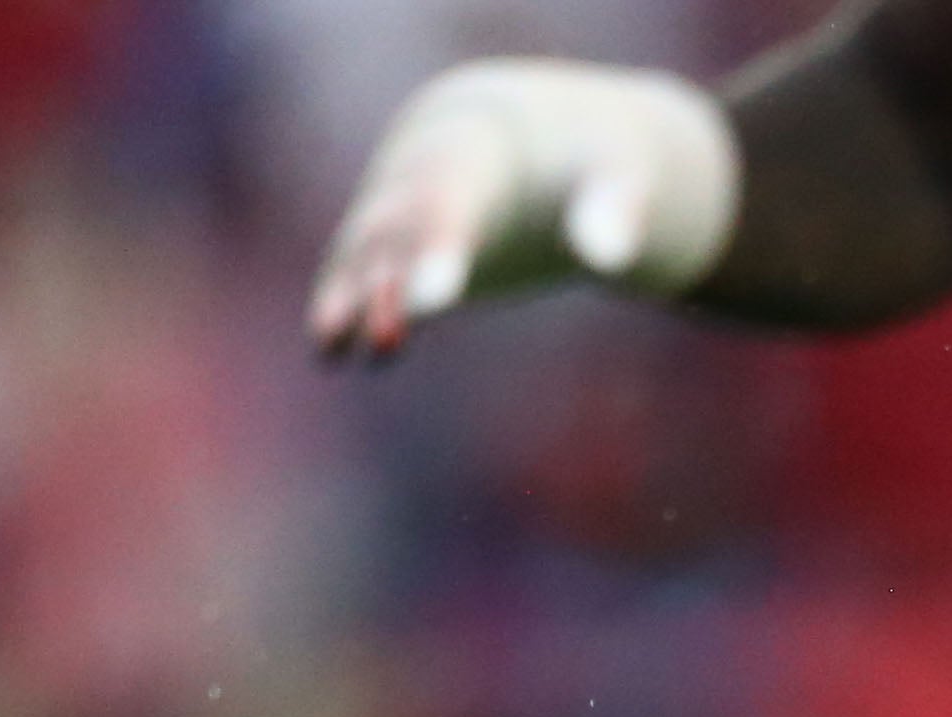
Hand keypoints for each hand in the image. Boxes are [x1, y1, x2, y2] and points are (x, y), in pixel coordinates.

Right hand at [307, 59, 743, 362]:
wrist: (535, 131)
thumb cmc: (591, 158)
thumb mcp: (623, 172)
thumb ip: (619, 206)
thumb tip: (609, 255)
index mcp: (481, 144)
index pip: (454, 193)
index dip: (442, 242)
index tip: (439, 298)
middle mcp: (423, 166)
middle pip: (397, 221)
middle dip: (389, 276)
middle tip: (389, 336)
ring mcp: (402, 198)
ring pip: (365, 246)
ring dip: (348, 294)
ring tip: (332, 345)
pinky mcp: (396, 236)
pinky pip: (358, 266)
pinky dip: (342, 301)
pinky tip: (328, 349)